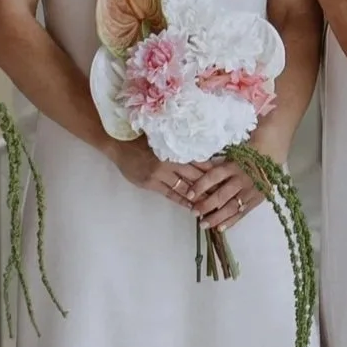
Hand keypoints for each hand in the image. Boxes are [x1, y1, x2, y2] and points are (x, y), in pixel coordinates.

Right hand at [110, 140, 228, 215]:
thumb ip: (181, 150)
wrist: (119, 144)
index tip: (226, 178)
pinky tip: (192, 207)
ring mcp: (160, 173)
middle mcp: (170, 160)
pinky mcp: (150, 183)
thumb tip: (203, 158)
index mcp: (176, 148)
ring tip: (211, 205)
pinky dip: (182, 201)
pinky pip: (170, 194)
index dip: (213, 171)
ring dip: (198, 197)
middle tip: (224, 195)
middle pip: (196, 176)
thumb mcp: (164, 141)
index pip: (200, 161)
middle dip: (210, 186)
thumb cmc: (143, 139)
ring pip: (185, 187)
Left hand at [194, 157, 268, 233]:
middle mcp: (241, 179)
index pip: (214, 177)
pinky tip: (219, 228)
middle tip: (194, 212)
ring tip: (203, 225)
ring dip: (217, 217)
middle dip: (206, 205)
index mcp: (232, 166)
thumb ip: (211, 164)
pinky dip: (231, 222)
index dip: (200, 186)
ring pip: (232, 207)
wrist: (269, 156)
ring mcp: (250, 191)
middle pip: (222, 195)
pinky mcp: (256, 200)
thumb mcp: (228, 156)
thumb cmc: (243, 156)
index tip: (189, 195)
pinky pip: (242, 213)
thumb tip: (190, 166)